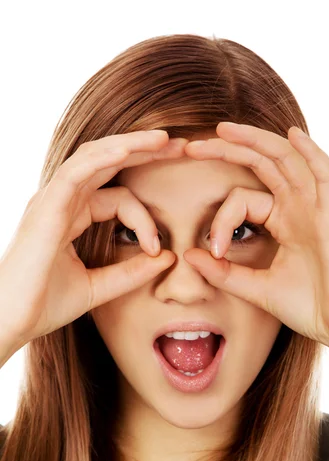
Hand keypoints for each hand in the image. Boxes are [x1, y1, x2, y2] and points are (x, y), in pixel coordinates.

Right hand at [0, 130, 185, 347]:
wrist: (9, 322)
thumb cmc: (43, 304)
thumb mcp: (98, 287)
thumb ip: (131, 273)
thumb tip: (168, 258)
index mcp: (71, 215)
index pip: (117, 196)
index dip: (144, 217)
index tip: (158, 248)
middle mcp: (62, 201)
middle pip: (108, 162)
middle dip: (144, 152)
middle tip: (180, 145)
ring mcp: (52, 200)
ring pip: (94, 157)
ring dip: (131, 145)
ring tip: (164, 138)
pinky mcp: (46, 207)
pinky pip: (76, 172)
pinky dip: (103, 157)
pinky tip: (130, 150)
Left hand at [183, 122, 328, 352]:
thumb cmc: (309, 308)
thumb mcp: (256, 288)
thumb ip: (224, 272)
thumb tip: (188, 255)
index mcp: (282, 221)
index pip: (242, 199)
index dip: (220, 219)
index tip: (210, 251)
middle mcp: (298, 207)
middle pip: (262, 164)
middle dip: (227, 150)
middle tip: (192, 145)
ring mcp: (316, 208)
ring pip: (287, 160)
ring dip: (256, 141)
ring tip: (223, 129)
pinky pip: (326, 175)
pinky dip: (312, 152)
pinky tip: (292, 134)